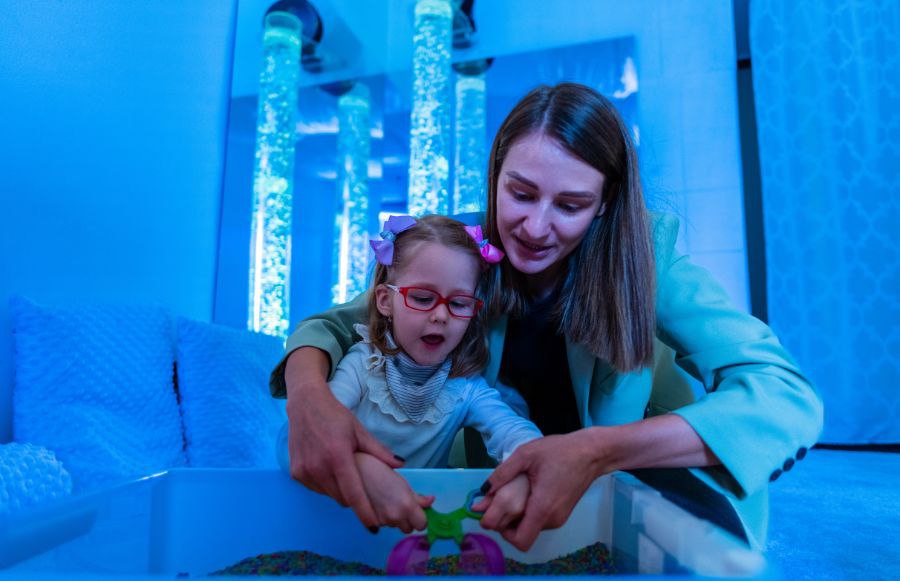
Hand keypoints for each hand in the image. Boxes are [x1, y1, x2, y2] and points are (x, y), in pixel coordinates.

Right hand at [285, 348, 403, 529]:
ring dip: (340, 491)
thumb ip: (379, 451)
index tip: (374, 526)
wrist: (305, 405)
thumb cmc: (335, 416)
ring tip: (345, 473)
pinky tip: (329, 469)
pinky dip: (326, 485)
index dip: (365, 512)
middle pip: (342, 498)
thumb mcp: (359, 431)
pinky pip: (316, 489)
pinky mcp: (296, 473)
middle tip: (362, 487)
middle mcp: (319, 467)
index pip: (354, 494)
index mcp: (338, 456)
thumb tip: (400, 465)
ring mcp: (305, 471)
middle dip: (355, 498)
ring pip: (329, 495)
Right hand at [355, 453, 434, 532]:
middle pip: (408, 529)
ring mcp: (381, 521)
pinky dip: (382, 517)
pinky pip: (382, 525)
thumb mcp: (402, 482)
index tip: (416, 510)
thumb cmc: (380, 469)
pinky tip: (377, 503)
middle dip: (407, 519)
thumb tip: (430, 501)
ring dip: (394, 518)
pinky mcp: (369, 522)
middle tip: (401, 503)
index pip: (422, 524)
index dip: (420, 518)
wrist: (354, 468)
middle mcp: (395, 517)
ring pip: (394, 526)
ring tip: (386, 500)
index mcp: (407, 505)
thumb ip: (417, 496)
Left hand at [476, 431, 610, 550]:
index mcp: (542, 507)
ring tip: (514, 491)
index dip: (502, 532)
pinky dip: (528, 512)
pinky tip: (527, 491)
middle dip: (506, 522)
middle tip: (499, 499)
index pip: (520, 541)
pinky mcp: (562, 515)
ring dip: (518, 516)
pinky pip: (539, 521)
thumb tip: (483, 491)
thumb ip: (502, 474)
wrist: (591, 452)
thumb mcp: (525, 455)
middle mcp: (552, 519)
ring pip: (530, 528)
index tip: (495, 514)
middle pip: (522, 535)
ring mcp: (559, 519)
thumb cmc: (560, 451)